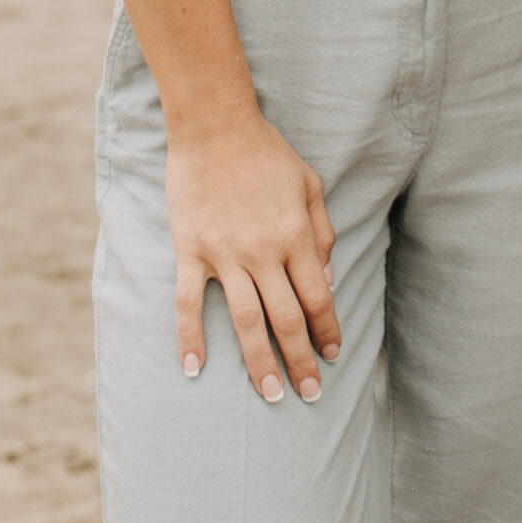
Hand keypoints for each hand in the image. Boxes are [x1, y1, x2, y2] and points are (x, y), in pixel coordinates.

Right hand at [166, 110, 339, 399]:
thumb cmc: (267, 154)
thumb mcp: (309, 186)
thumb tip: (326, 279)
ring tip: (269, 395)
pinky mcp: (191, 251)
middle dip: (300, 361)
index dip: (327, 331)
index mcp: (296, 236)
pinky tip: (195, 369)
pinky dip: (191, 338)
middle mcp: (264, 252)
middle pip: (287, 319)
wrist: (215, 127)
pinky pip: (190, 303)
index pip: (318, 297)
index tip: (331, 357)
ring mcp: (225, 255)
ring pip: (246, 321)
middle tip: (308, 395)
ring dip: (259, 363)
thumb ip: (322, 233)